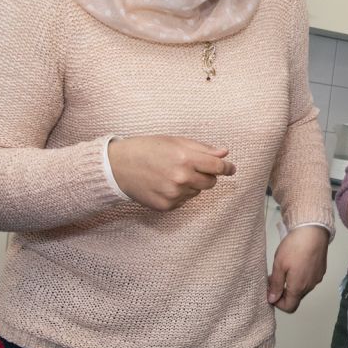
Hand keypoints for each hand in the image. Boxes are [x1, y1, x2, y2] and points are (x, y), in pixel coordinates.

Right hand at [108, 135, 236, 210]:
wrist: (116, 167)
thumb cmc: (146, 149)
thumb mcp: (174, 141)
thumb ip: (201, 148)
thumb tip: (224, 153)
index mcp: (185, 158)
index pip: (218, 166)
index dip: (227, 167)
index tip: (231, 168)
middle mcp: (181, 178)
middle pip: (211, 182)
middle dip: (207, 175)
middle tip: (192, 168)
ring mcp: (173, 194)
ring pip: (197, 191)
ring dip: (191, 184)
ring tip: (171, 174)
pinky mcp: (166, 206)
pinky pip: (184, 201)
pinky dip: (179, 194)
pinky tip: (164, 184)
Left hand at [268, 225, 328, 312]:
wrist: (314, 231)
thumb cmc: (294, 247)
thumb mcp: (279, 265)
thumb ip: (276, 284)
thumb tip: (272, 299)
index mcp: (298, 287)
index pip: (289, 307)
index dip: (278, 303)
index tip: (271, 291)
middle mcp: (310, 286)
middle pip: (296, 297)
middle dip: (283, 292)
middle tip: (273, 278)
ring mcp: (317, 278)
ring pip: (302, 288)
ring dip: (292, 284)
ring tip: (284, 268)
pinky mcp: (321, 270)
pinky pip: (309, 279)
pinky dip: (300, 276)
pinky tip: (296, 262)